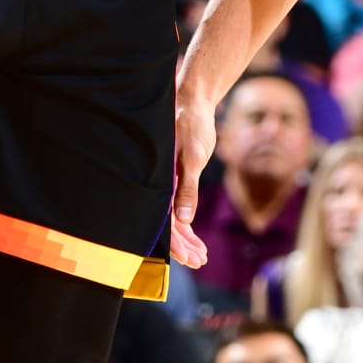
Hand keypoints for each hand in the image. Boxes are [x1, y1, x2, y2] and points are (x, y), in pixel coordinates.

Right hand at [170, 73, 218, 266]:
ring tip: (202, 256)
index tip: (190, 259)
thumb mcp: (193, 156)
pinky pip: (178, 205)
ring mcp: (167, 182)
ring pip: (173, 218)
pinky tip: (195, 235)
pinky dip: (186, 222)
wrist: (193, 100)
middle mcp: (160, 184)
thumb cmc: (191, 124)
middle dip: (182, 246)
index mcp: (161, 181)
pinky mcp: (176, 176)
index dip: (177, 243)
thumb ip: (188, 188)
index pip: (166, 221)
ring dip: (186, 237)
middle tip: (199, 261)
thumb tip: (184, 220)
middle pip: (168, 224)